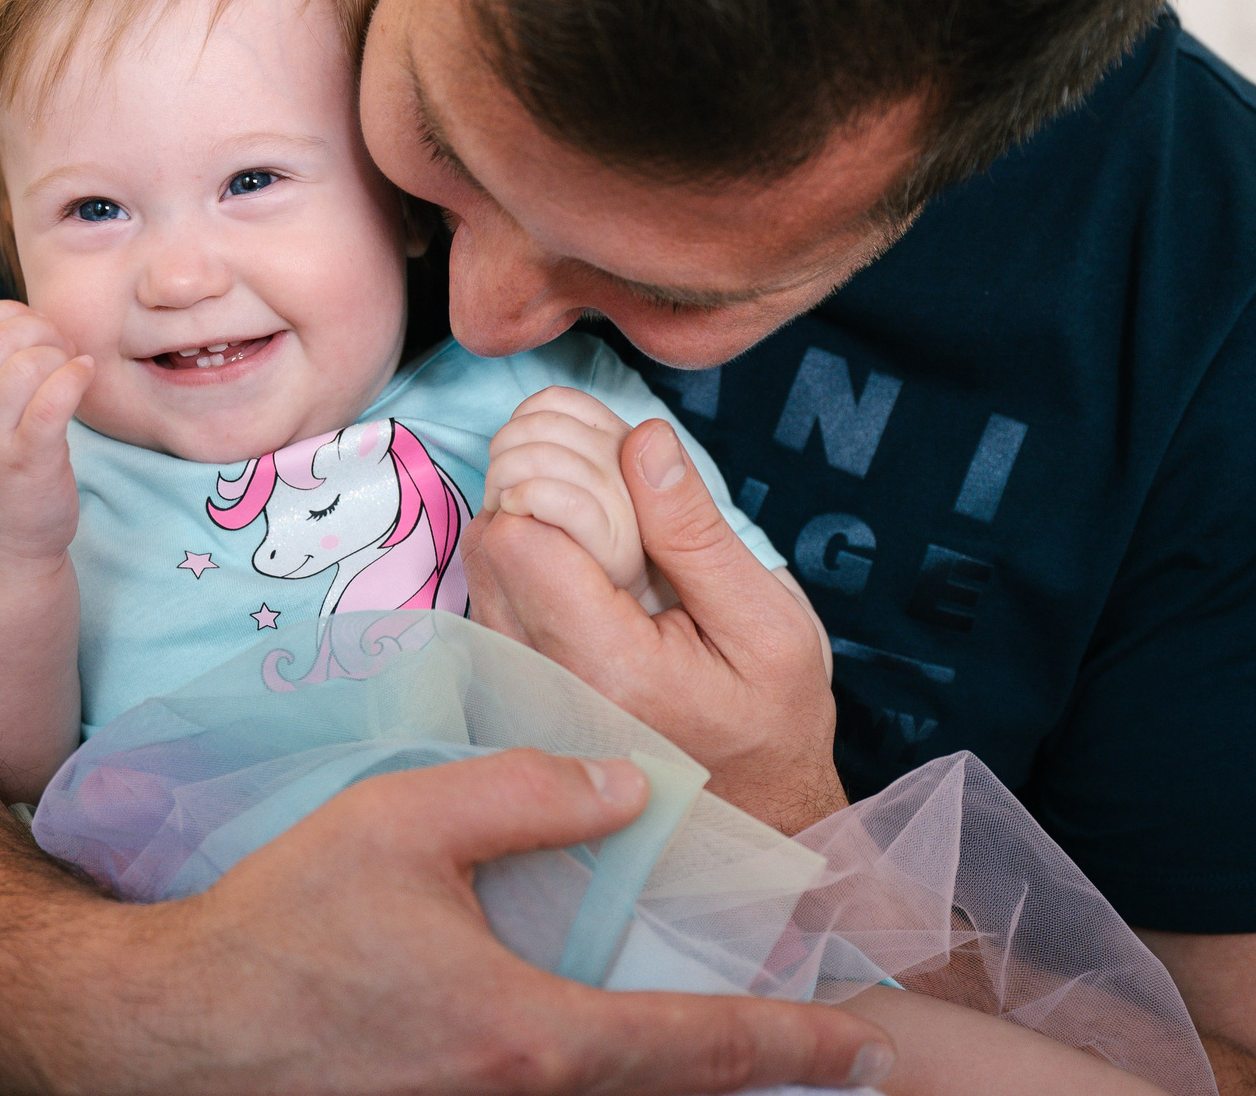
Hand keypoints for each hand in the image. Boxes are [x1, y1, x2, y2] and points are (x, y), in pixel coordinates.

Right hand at [0, 299, 93, 562]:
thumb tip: (30, 322)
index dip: (8, 314)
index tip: (36, 331)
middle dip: (41, 329)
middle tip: (63, 349)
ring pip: (26, 365)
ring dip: (61, 355)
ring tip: (73, 369)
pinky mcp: (30, 460)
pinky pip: (53, 400)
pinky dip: (75, 378)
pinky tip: (84, 378)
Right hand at [88, 749, 893, 1094]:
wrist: (170, 1037)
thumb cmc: (281, 923)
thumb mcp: (402, 823)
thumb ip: (527, 793)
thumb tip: (630, 786)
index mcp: (534, 1035)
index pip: (705, 1046)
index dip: (800, 1042)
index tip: (872, 1038)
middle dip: (755, 1078)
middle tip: (826, 1053)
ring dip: (676, 1083)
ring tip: (728, 1052)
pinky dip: (603, 1090)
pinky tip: (598, 1058)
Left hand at [465, 419, 845, 833]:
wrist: (748, 817)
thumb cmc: (769, 727)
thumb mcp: (767, 627)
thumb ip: (695, 532)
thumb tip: (642, 440)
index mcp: (605, 667)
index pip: (521, 529)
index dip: (565, 476)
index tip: (627, 476)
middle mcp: (537, 678)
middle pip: (494, 528)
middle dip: (550, 474)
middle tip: (626, 479)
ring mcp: (513, 682)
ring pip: (486, 548)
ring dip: (540, 503)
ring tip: (622, 515)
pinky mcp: (509, 675)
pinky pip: (495, 579)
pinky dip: (535, 540)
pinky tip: (598, 548)